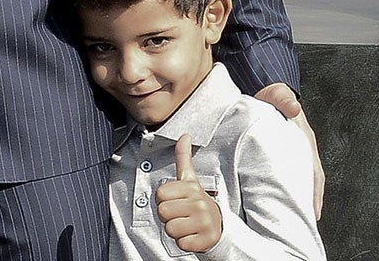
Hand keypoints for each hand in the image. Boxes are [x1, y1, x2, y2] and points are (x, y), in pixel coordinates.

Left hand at [153, 137, 222, 252]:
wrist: (218, 226)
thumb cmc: (197, 202)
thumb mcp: (190, 180)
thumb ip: (183, 158)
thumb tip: (184, 135)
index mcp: (191, 188)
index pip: (160, 195)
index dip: (164, 200)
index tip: (175, 201)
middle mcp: (198, 203)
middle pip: (163, 212)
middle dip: (168, 217)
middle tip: (180, 215)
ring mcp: (203, 222)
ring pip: (170, 229)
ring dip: (175, 231)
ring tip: (186, 225)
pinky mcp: (204, 240)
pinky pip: (180, 244)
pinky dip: (183, 242)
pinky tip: (192, 235)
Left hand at [254, 82, 324, 219]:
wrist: (265, 84)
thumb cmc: (274, 92)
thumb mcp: (279, 94)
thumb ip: (284, 99)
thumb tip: (293, 108)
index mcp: (304, 140)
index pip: (314, 172)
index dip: (316, 193)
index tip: (314, 213)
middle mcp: (300, 150)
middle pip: (307, 182)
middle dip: (307, 203)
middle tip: (302, 224)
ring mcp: (290, 152)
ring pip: (296, 180)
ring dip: (296, 198)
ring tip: (291, 220)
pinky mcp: (277, 152)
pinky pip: (283, 175)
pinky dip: (283, 189)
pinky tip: (276, 201)